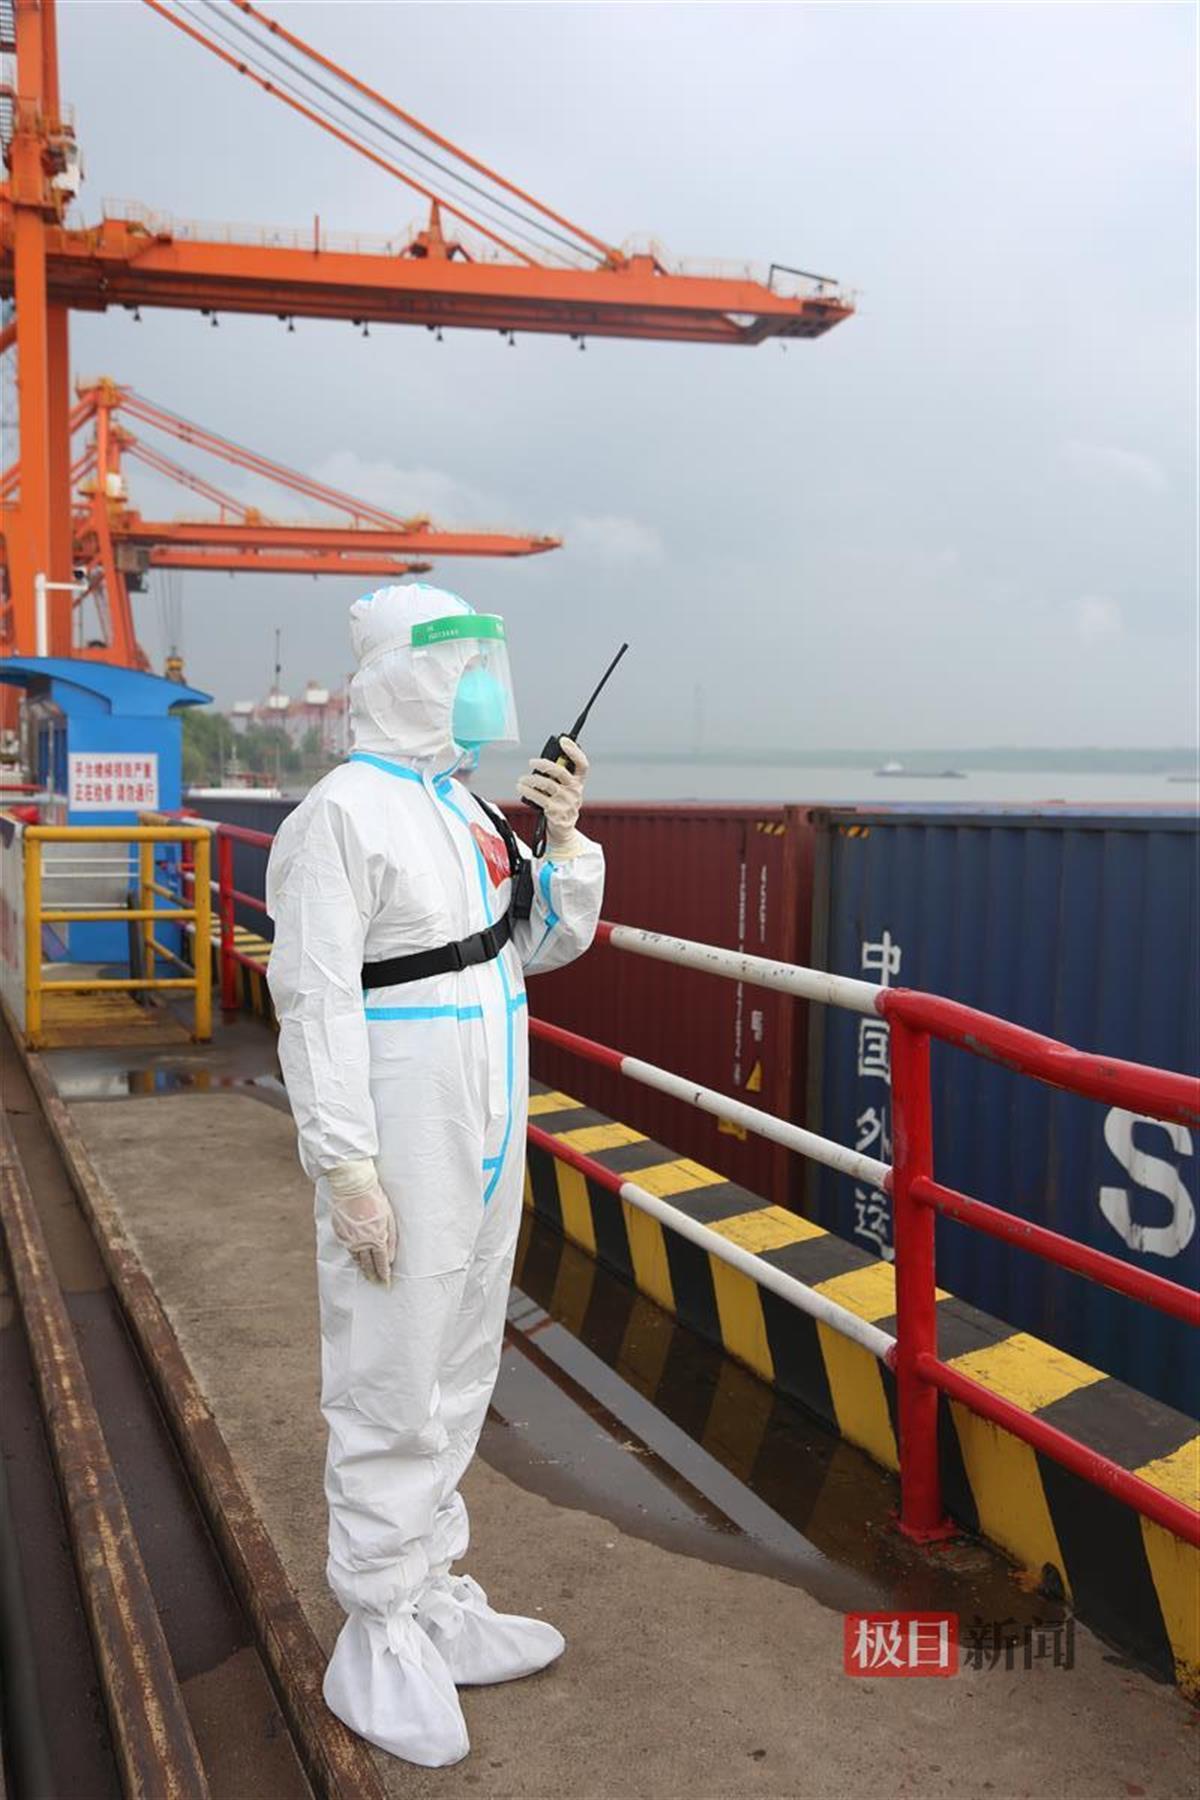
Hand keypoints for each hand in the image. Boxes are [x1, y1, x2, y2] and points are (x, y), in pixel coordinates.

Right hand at [327, 1160, 396, 1285]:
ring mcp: (349, 1238)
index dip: (384, 1275)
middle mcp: (361, 1242)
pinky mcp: (339, 1232)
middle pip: (367, 1264)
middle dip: (372, 1275)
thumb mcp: (389, 1217)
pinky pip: (347, 1247)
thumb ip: (391, 1239)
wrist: (352, 1185)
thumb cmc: (375, 1198)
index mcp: (376, 1238)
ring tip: (367, 1273)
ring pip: (356, 1258)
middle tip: (376, 1283)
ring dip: (362, 1266)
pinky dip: (353, 1253)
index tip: (386, 1283)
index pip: (381, 1263)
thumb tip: (391, 1258)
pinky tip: (356, 1256)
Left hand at [516, 736, 589, 851]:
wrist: (563, 830)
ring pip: (547, 785)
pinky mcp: (556, 812)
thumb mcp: (564, 790)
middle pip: (561, 772)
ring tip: (522, 779)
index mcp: (578, 783)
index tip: (564, 741)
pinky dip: (528, 791)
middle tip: (532, 762)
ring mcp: (566, 803)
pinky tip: (522, 788)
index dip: (574, 751)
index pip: (582, 764)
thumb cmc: (561, 805)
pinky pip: (540, 798)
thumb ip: (557, 777)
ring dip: (531, 780)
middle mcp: (574, 791)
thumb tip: (540, 763)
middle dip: (545, 764)